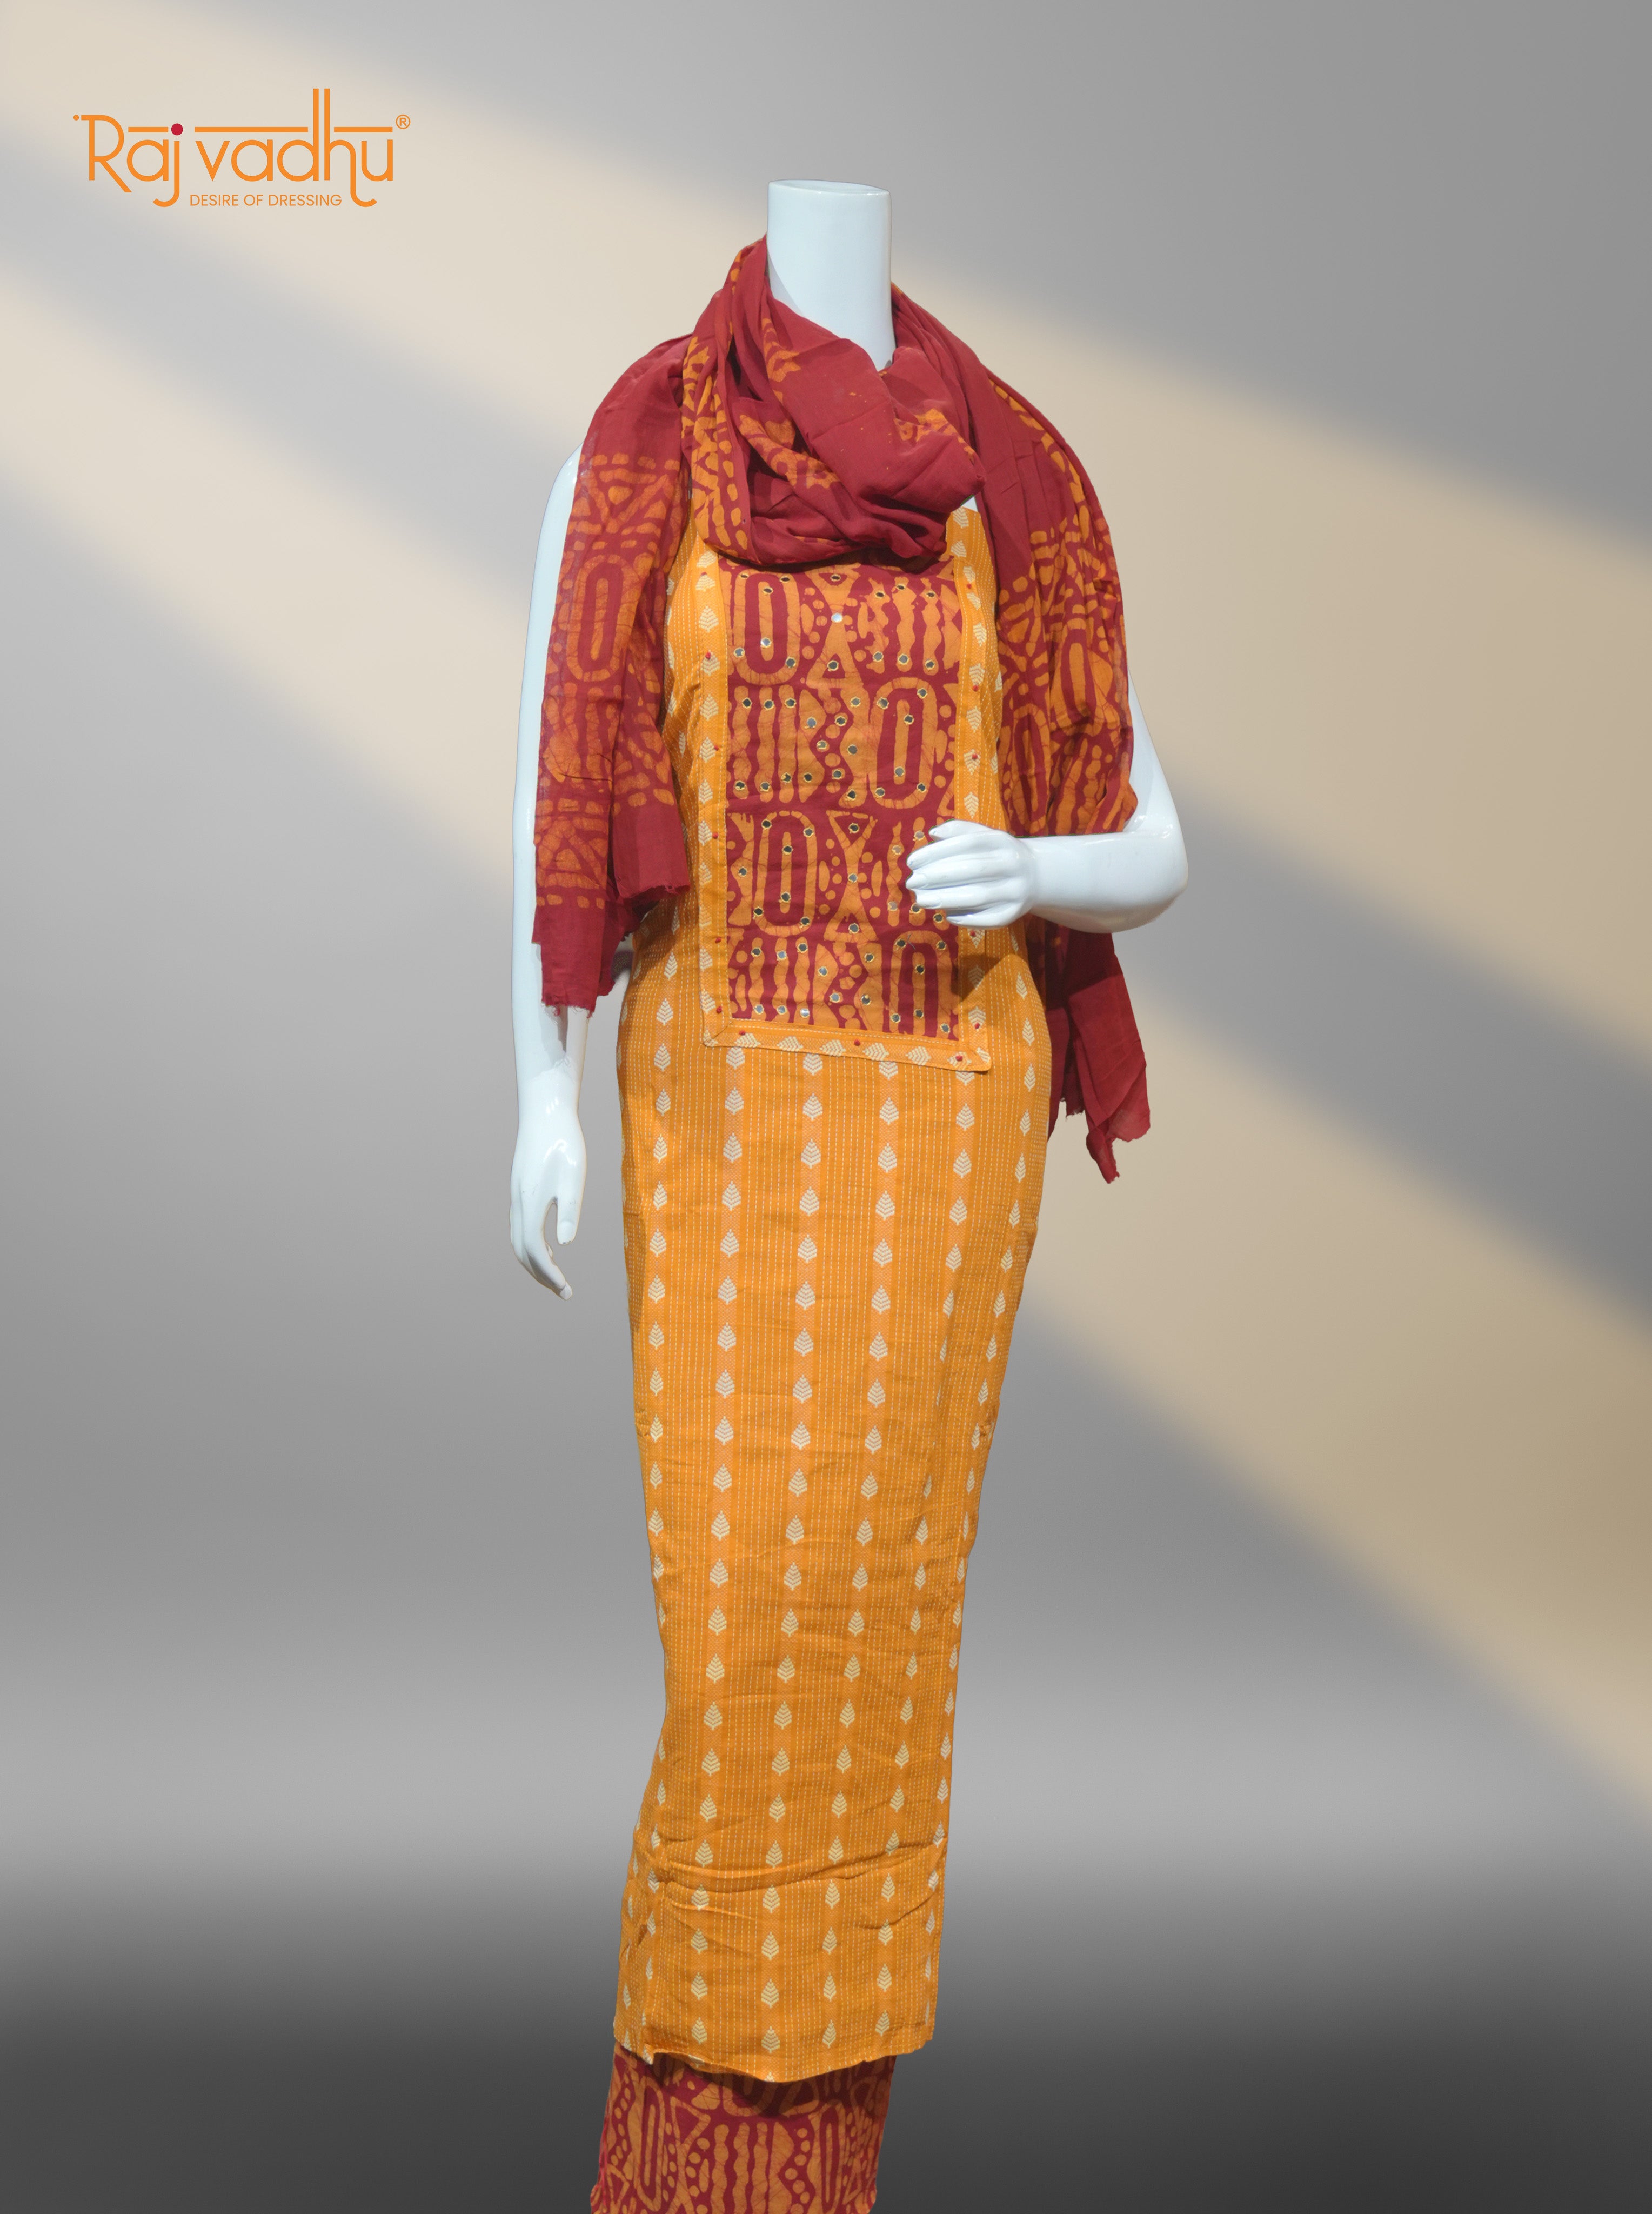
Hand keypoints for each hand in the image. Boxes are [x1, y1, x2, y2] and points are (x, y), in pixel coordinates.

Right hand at [509, 1070, 586, 1298]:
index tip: (566, 1291)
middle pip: (522, 1251)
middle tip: (563, 1292)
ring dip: (535, 1262)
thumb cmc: (565, 1143)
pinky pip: (520, 1227)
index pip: (535, 1251)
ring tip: (556, 1277)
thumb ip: (569, 1209)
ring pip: (518, 1240)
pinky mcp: (520, 1189)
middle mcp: (518, 1203)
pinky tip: (549, 1248)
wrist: (545, 1111)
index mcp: (531, 1203)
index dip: (549, 1275)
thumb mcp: (575, 1176)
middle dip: (541, 1275)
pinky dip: (531, 1245)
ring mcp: (516, 1196)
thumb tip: (566, 1244)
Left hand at [904, 820, 1034, 928]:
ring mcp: (1016, 890)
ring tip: (921, 900)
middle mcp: (1012, 864)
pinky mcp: (1015, 913)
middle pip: (971, 870)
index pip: (966, 843)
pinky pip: (988, 918)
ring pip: (978, 896)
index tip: (911, 862)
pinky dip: (966, 918)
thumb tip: (932, 834)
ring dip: (946, 899)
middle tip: (911, 883)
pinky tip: (947, 915)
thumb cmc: (997, 854)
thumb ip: (959, 831)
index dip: (936, 852)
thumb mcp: (984, 836)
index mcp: (1002, 841)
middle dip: (937, 876)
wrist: (1035, 875)